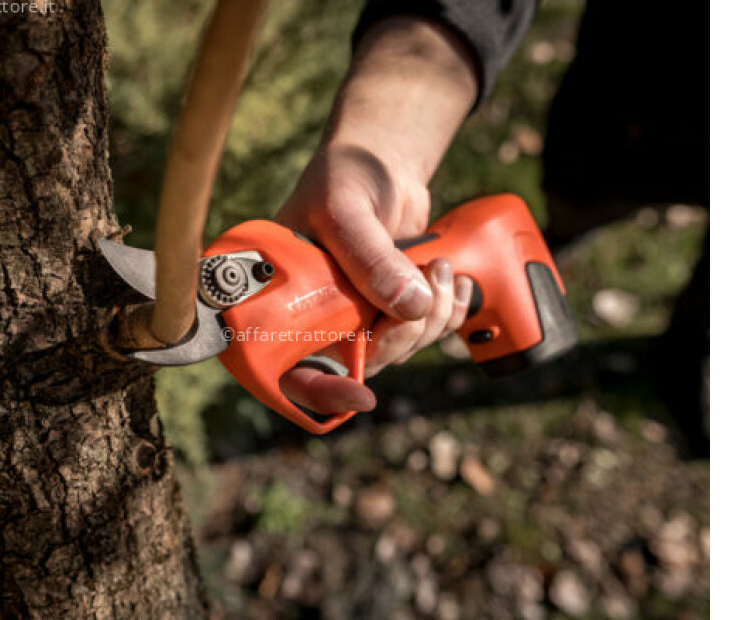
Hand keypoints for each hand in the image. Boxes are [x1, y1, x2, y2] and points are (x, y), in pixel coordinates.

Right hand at [275, 16, 477, 414]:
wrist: (379, 162)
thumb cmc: (343, 177)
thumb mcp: (346, 209)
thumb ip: (369, 256)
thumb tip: (408, 307)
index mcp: (281, 302)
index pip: (288, 369)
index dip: (320, 391)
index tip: (361, 396)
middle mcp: (316, 318)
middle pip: (356, 366)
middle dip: (400, 336)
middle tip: (424, 284)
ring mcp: (356, 318)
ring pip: (397, 352)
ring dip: (431, 319)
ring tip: (439, 266)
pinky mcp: (390, 310)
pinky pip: (422, 334)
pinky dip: (448, 313)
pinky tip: (455, 280)